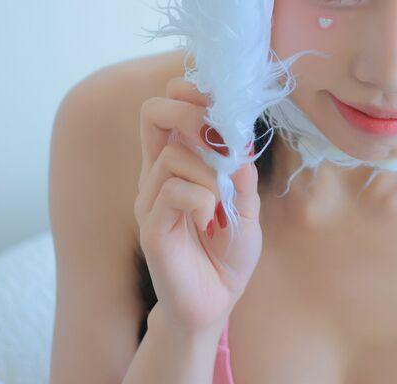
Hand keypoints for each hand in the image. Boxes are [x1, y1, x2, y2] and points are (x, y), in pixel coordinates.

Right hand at [135, 76, 263, 336]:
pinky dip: (202, 199)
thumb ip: (241, 172)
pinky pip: (174, 192)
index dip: (190, 93)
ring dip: (210, 172)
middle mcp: (157, 176)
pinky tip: (211, 221)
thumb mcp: (246, 206)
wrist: (215, 304)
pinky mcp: (151, 228)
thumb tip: (239, 139)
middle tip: (219, 139)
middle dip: (190, 113)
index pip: (167, 109)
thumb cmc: (227, 254)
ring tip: (223, 201)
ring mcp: (150, 200)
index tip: (220, 103)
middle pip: (153, 113)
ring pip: (173, 155)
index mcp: (178, 164)